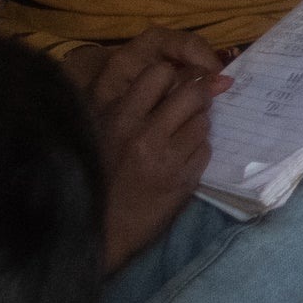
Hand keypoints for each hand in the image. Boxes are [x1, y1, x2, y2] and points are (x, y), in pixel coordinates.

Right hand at [65, 30, 223, 266]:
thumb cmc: (97, 175)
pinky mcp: (184, 181)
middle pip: (193, 94)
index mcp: (119, 119)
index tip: (172, 84)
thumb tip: (167, 74)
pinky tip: (182, 157)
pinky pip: (205, 149)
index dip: (171, 76)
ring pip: (203, 121)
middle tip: (194, 101)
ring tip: (182, 133)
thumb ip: (128, 104)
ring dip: (197, 123)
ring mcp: (168, 159)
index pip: (160, 73)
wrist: (102, 229)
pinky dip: (198, 149)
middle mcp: (145, 136)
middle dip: (198, 94)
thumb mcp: (100, 132)